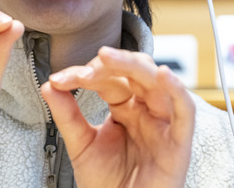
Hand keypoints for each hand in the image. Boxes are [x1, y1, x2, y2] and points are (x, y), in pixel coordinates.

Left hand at [41, 46, 194, 187]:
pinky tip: (163, 75)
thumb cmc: (108, 185)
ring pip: (158, 81)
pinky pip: (185, 111)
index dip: (84, 73)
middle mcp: (146, 110)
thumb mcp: (81, 145)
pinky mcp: (179, 143)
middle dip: (109, 64)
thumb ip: (67, 115)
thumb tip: (49, 85)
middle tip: (83, 71)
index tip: (59, 80)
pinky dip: (177, 90)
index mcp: (125, 108)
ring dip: (133, 65)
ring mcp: (163, 124)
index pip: (108, 78)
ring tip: (107, 58)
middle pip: (135, 72)